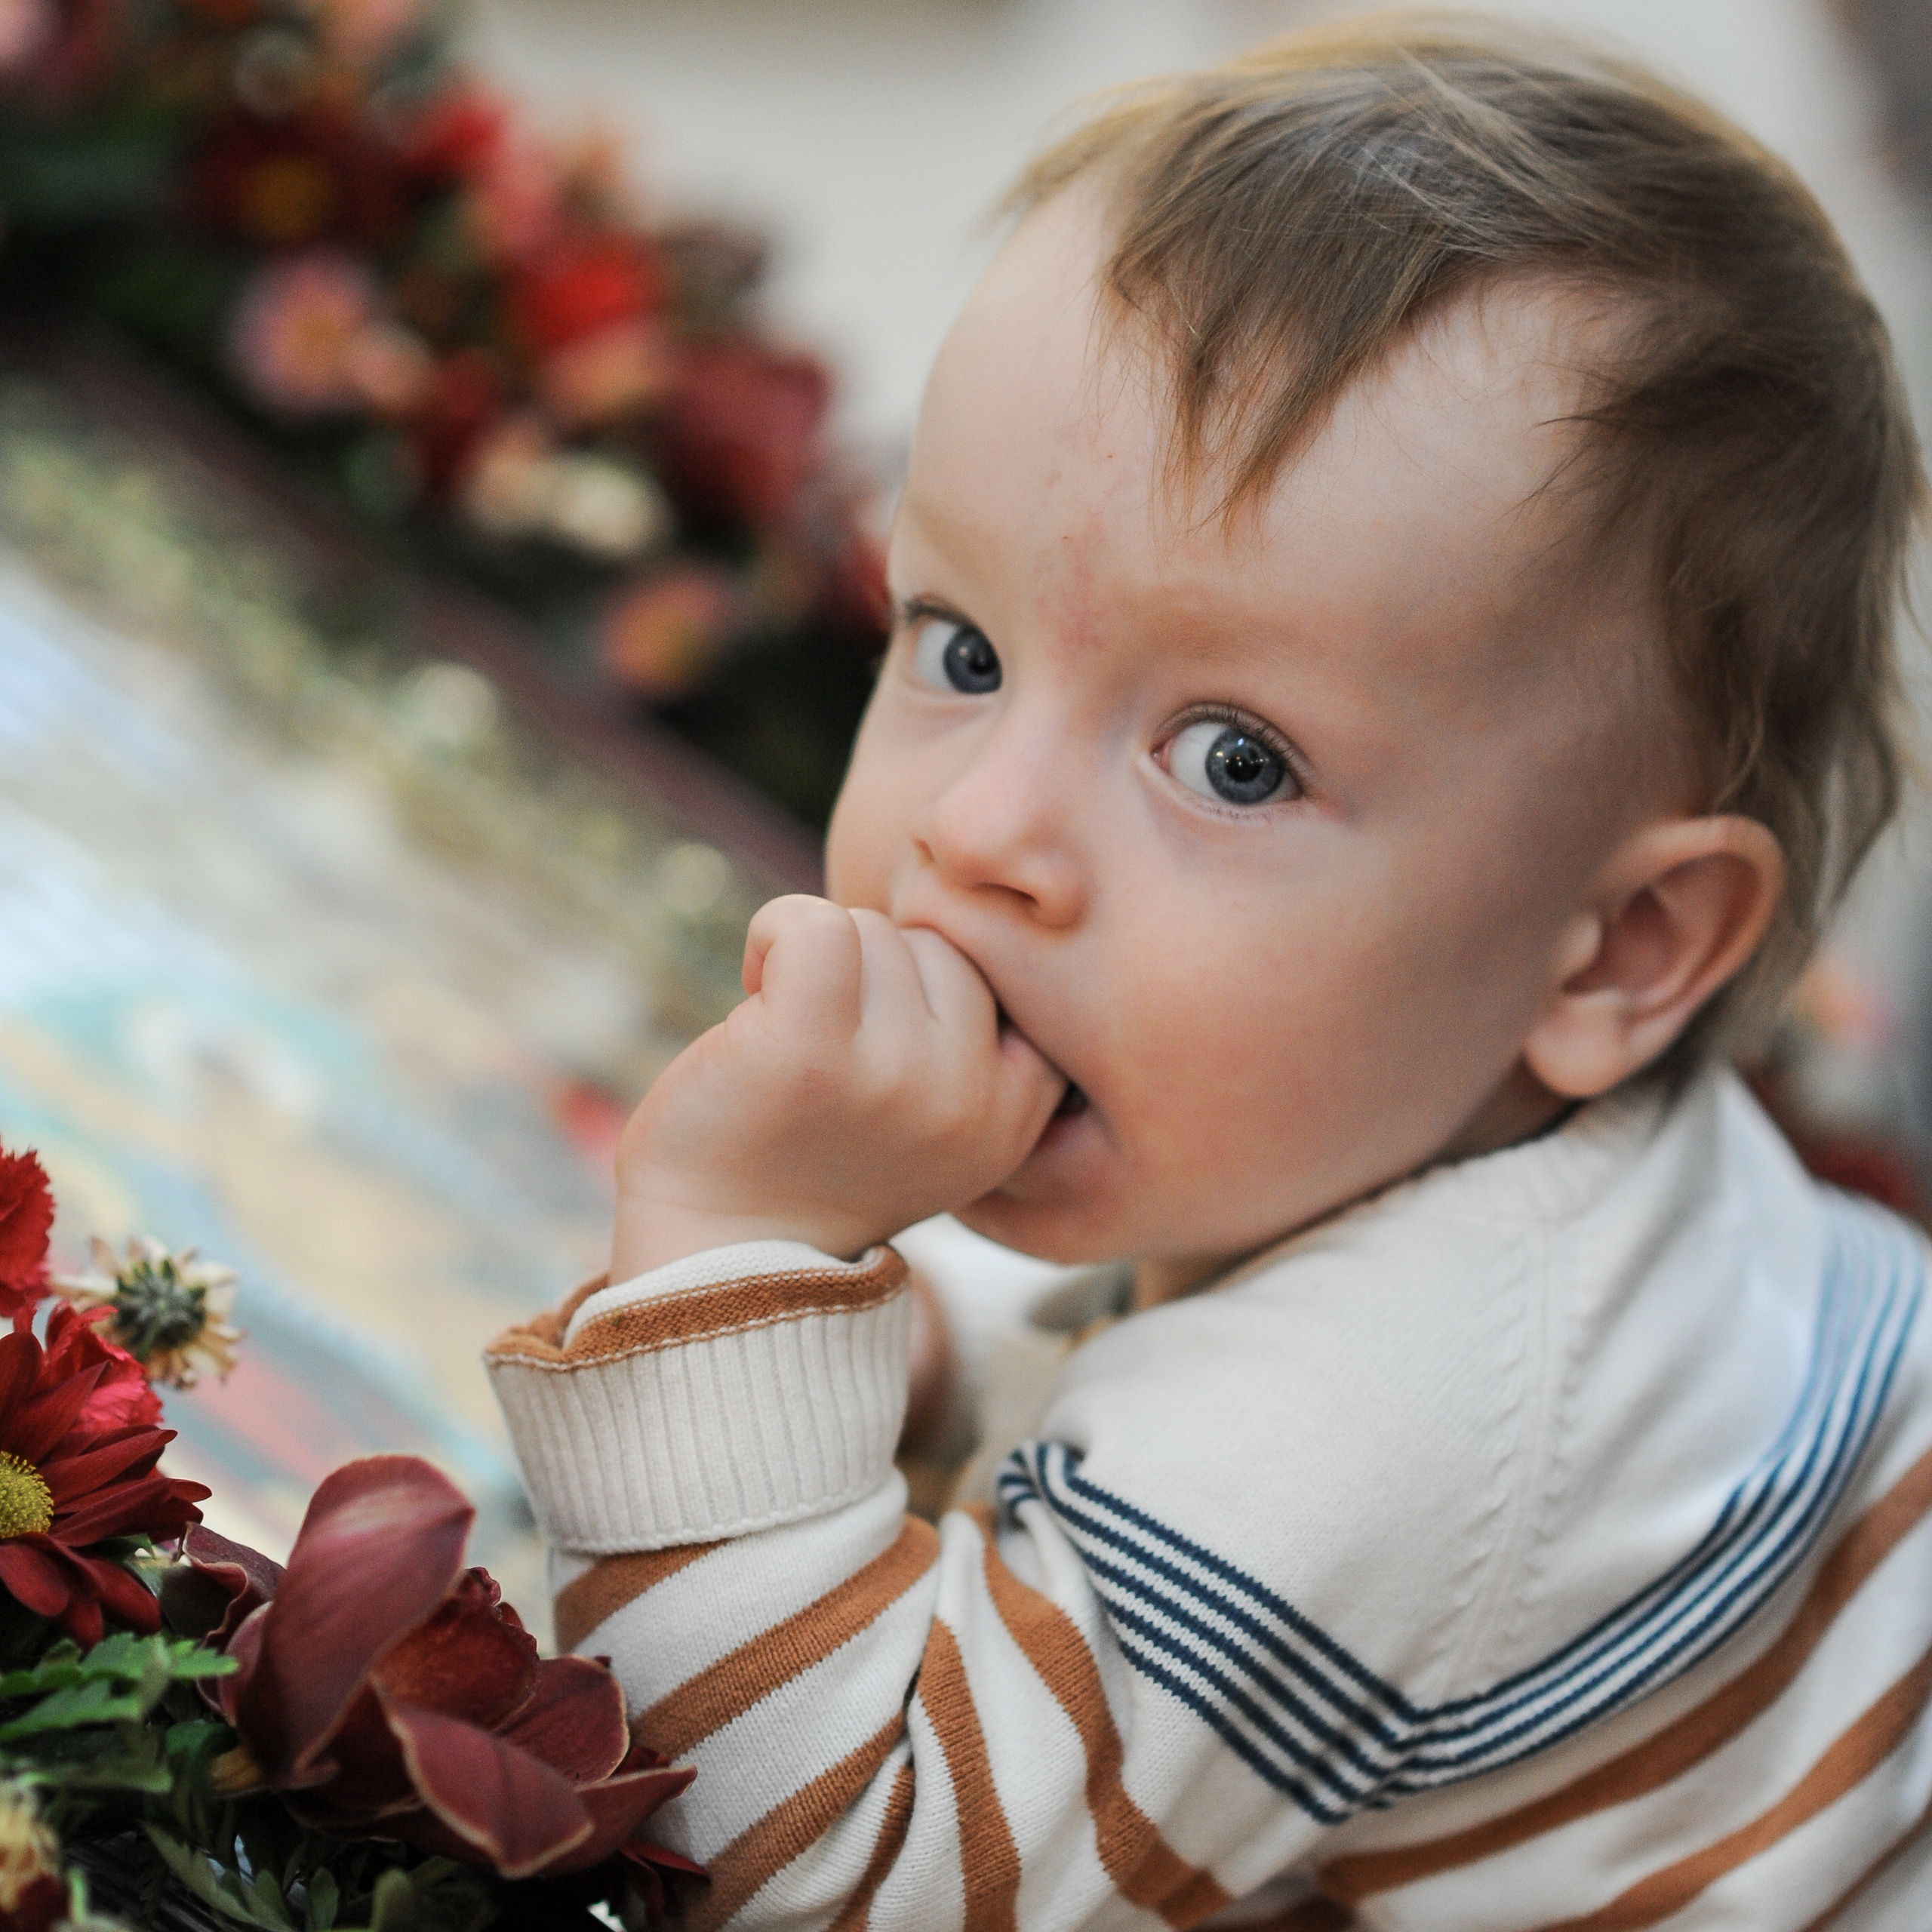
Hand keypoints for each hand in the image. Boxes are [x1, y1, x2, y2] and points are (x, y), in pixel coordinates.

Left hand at [611, 896, 1062, 1278]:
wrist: (713, 1248)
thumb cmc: (816, 1160)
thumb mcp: (937, 1118)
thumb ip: (972, 1038)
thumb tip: (964, 902)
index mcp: (1013, 1115)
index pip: (1009, 976)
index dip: (932, 986)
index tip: (882, 1040)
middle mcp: (969, 1098)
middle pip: (939, 946)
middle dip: (873, 977)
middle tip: (828, 1049)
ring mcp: (894, 1074)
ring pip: (875, 930)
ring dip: (818, 961)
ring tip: (792, 1037)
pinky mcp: (810, 1046)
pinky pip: (813, 922)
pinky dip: (772, 930)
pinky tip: (756, 985)